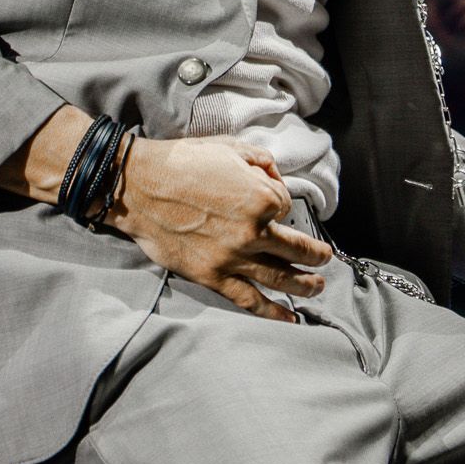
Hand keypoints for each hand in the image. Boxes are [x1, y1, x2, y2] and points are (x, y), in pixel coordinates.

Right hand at [105, 136, 332, 323]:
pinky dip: (272, 311)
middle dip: (315, 256)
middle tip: (324, 259)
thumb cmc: (184, 162)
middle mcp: (253, 232)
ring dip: (305, 285)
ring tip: (317, 287)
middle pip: (296, 249)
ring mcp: (233, 258)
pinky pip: (249, 300)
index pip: (287, 206)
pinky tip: (289, 317)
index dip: (282, 201)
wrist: (139, 186)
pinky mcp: (212, 276)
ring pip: (280, 278)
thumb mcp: (231, 146)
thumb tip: (276, 179)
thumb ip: (262, 162)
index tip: (272, 199)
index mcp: (262, 198)